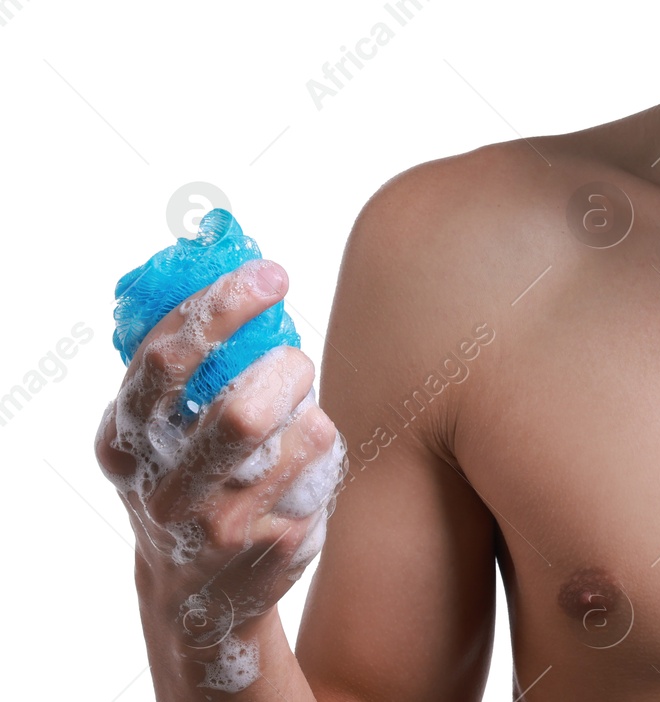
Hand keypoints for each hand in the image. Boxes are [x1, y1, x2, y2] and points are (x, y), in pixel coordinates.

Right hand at [94, 257, 346, 664]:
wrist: (197, 597)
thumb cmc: (194, 477)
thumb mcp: (165, 429)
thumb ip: (191, 364)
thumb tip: (249, 271)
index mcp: (125, 441)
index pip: (165, 360)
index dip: (221, 307)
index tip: (272, 273)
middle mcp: (162, 491)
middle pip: (241, 411)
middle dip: (286, 369)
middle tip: (295, 359)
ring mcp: (215, 531)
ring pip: (300, 440)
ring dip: (313, 413)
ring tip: (301, 419)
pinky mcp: (270, 554)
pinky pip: (326, 476)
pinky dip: (325, 460)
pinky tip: (303, 476)